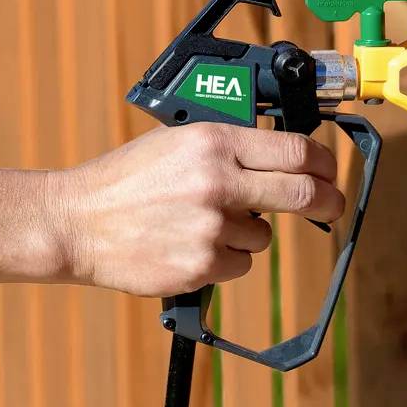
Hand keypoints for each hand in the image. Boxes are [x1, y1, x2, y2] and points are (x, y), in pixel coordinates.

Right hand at [49, 123, 344, 297]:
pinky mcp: (201, 265)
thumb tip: (281, 159)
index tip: (328, 173)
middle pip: (302, 194)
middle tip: (330, 206)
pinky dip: (222, 259)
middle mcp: (218, 181)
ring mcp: (211, 226)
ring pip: (263, 236)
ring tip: (200, 224)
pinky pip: (238, 265)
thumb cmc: (124, 181)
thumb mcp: (176, 143)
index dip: (323, 164)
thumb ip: (227, 148)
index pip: (295, 150)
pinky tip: (187, 245)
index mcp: (214, 141)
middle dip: (326, 202)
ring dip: (246, 233)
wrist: (76, 221)